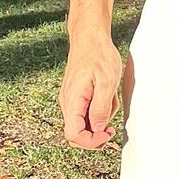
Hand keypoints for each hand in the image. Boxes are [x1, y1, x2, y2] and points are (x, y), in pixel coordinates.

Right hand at [59, 32, 121, 149]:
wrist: (90, 37)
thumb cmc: (98, 55)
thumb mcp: (106, 82)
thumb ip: (101, 108)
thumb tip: (97, 129)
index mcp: (72, 100)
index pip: (73, 134)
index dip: (91, 141)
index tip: (107, 134)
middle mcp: (68, 102)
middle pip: (76, 133)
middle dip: (95, 135)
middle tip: (111, 128)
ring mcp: (71, 99)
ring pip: (83, 123)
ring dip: (100, 119)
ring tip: (111, 99)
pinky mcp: (77, 96)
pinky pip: (87, 111)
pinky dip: (99, 109)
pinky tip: (107, 95)